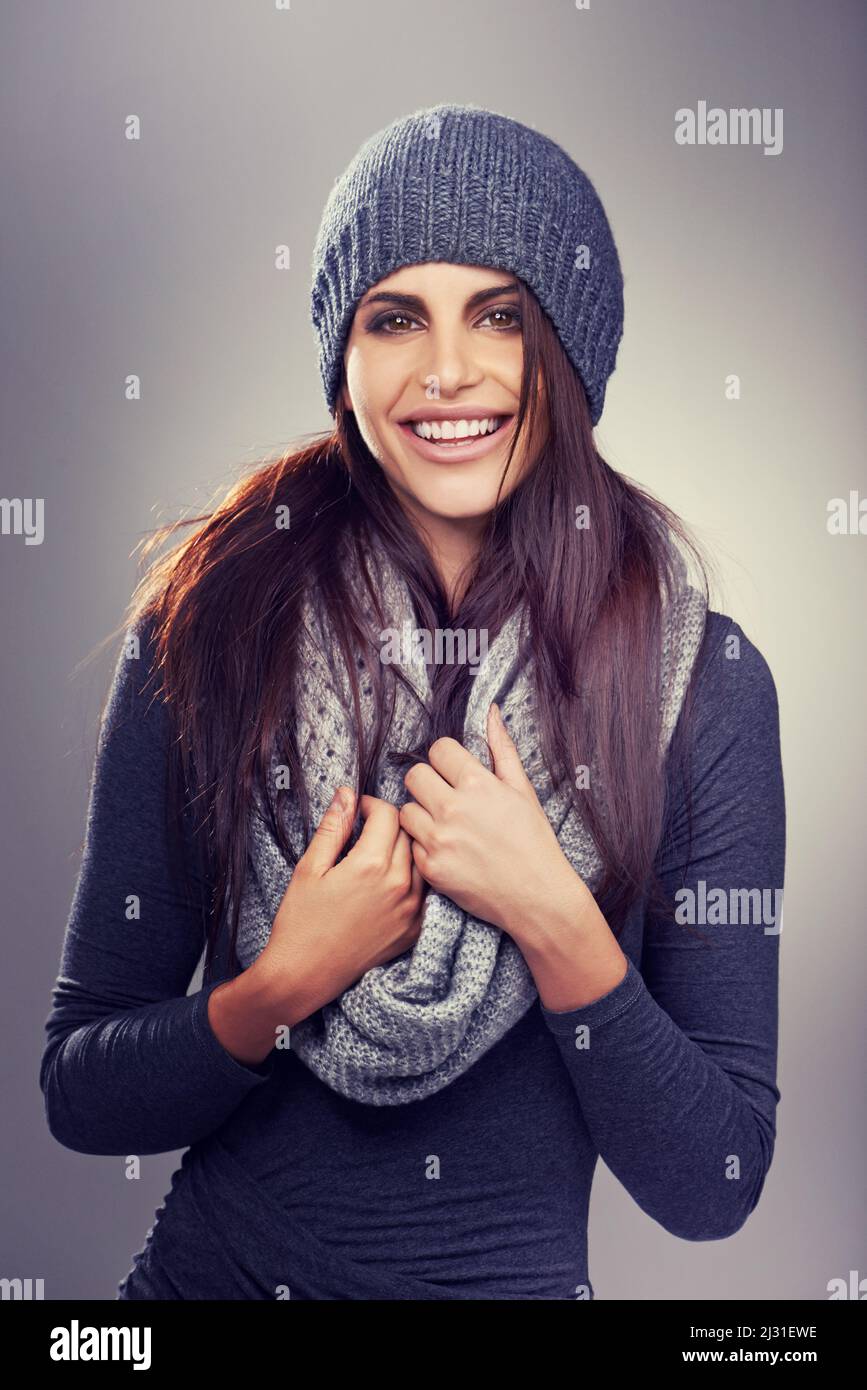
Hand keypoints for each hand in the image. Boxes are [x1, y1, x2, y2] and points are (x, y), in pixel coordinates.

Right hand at [258, 787, 426, 1014]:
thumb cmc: (300, 920)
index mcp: (370, 865)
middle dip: (388, 823)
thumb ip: (333, 828)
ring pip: (421, 859)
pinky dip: (413, 877)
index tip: (358, 808)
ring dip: (405, 848)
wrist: (306, 974)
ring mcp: (411, 909)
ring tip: (380, 852)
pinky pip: (426, 890)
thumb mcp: (309, 868)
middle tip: (367, 828)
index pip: (388, 814)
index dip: (371, 804)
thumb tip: (347, 793)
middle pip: (408, 833)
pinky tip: (390, 880)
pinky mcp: (415, 928)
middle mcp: (399, 885)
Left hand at [398, 702, 586, 936]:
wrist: (537, 896)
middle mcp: (454, 809)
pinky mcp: (431, 868)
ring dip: (421, 815)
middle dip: (428, 783)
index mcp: (477, 784)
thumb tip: (491, 711)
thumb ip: (502, 749)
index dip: (446, 760)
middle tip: (445, 798)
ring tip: (445, 826)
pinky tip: (447, 851)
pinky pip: (411, 844)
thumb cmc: (534, 840)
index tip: (455, 773)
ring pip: (406, 810)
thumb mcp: (523, 790)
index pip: (437, 750)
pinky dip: (424, 846)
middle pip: (413, 775)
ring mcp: (439, 840)